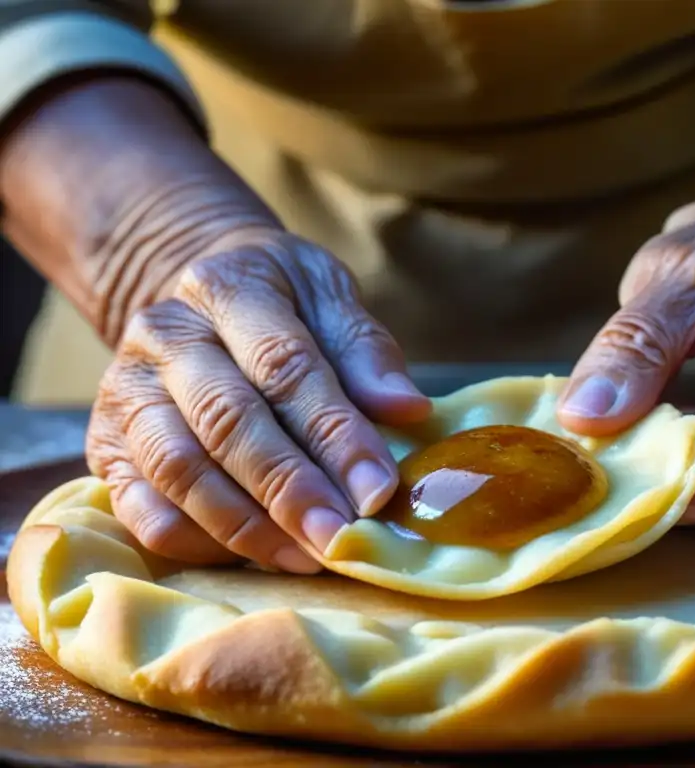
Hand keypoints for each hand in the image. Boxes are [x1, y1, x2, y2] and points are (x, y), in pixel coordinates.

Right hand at [86, 230, 431, 572]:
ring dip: (245, 525)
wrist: (194, 293)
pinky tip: (249, 557)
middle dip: (289, 490)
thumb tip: (408, 410)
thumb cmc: (280, 302)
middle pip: (227, 421)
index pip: (286, 366)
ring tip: (305, 556)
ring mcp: (126, 389)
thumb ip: (365, 352)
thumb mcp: (328, 298)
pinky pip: (139, 506)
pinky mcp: (105, 442)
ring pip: (177, 469)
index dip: (335, 434)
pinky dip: (195, 540)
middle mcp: (165, 335)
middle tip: (339, 538)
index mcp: (229, 288)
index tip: (379, 491)